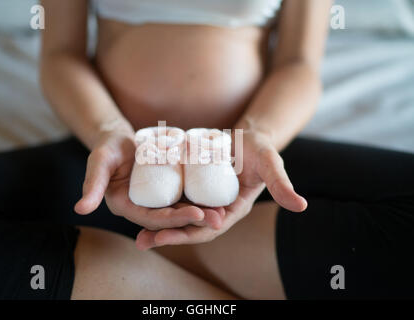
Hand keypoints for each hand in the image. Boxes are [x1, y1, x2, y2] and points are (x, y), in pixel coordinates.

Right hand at [74, 131, 221, 229]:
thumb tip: (80, 209)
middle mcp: (142, 208)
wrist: (119, 139)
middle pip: (170, 219)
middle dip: (194, 221)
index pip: (152, 219)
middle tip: (218, 218)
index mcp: (126, 207)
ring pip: (180, 210)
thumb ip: (91, 183)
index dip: (174, 219)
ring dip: (201, 214)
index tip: (196, 214)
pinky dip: (199, 200)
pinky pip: (183, 198)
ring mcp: (155, 201)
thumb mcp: (100, 161)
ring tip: (223, 213)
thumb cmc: (108, 148)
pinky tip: (218, 199)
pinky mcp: (166, 191)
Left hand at [136, 130, 306, 248]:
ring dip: (160, 227)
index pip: (210, 228)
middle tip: (143, 241)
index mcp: (233, 209)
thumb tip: (302, 206)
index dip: (189, 234)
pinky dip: (160, 207)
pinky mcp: (194, 188)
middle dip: (168, 236)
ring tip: (137, 236)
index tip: (167, 236)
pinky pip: (175, 200)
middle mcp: (217, 209)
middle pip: (190, 227)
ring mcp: (204, 200)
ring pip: (180, 217)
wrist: (247, 136)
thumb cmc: (260, 149)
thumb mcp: (270, 163)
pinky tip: (140, 209)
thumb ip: (282, 184)